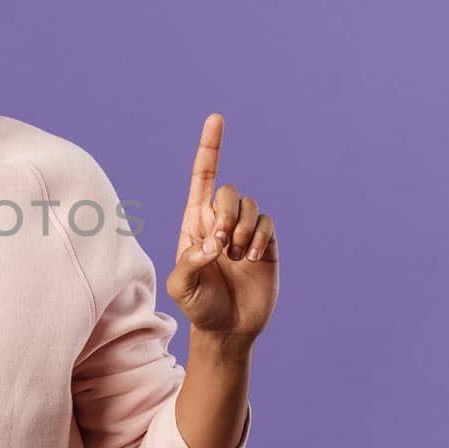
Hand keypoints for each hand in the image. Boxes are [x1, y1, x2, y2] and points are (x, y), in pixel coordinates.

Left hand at [164, 112, 279, 340]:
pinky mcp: (266, 243)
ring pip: (250, 206)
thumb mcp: (181, 286)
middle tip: (220, 246)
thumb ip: (188, 262)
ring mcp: (245, 231)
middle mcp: (220, 221)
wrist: (228, 328)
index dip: (209, 148)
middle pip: (227, 191)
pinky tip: (250, 260)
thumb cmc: (198, 306)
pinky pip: (267, 223)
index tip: (216, 119)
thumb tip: (210, 244)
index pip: (203, 177)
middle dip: (225, 215)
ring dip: (242, 230)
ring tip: (235, 258)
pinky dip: (259, 238)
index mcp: (194, 223)